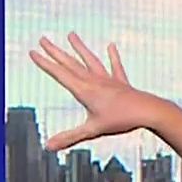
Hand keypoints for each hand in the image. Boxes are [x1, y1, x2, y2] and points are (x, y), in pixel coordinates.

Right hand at [27, 32, 164, 151]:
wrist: (149, 111)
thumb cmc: (122, 121)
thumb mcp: (93, 131)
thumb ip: (69, 138)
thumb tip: (48, 147)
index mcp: (85, 90)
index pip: (60, 74)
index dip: (45, 63)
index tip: (33, 51)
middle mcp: (94, 81)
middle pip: (71, 63)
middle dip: (55, 51)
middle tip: (42, 39)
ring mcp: (108, 80)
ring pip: (90, 60)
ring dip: (80, 48)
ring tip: (71, 34)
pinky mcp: (121, 83)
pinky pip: (115, 67)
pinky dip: (113, 57)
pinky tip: (111, 46)